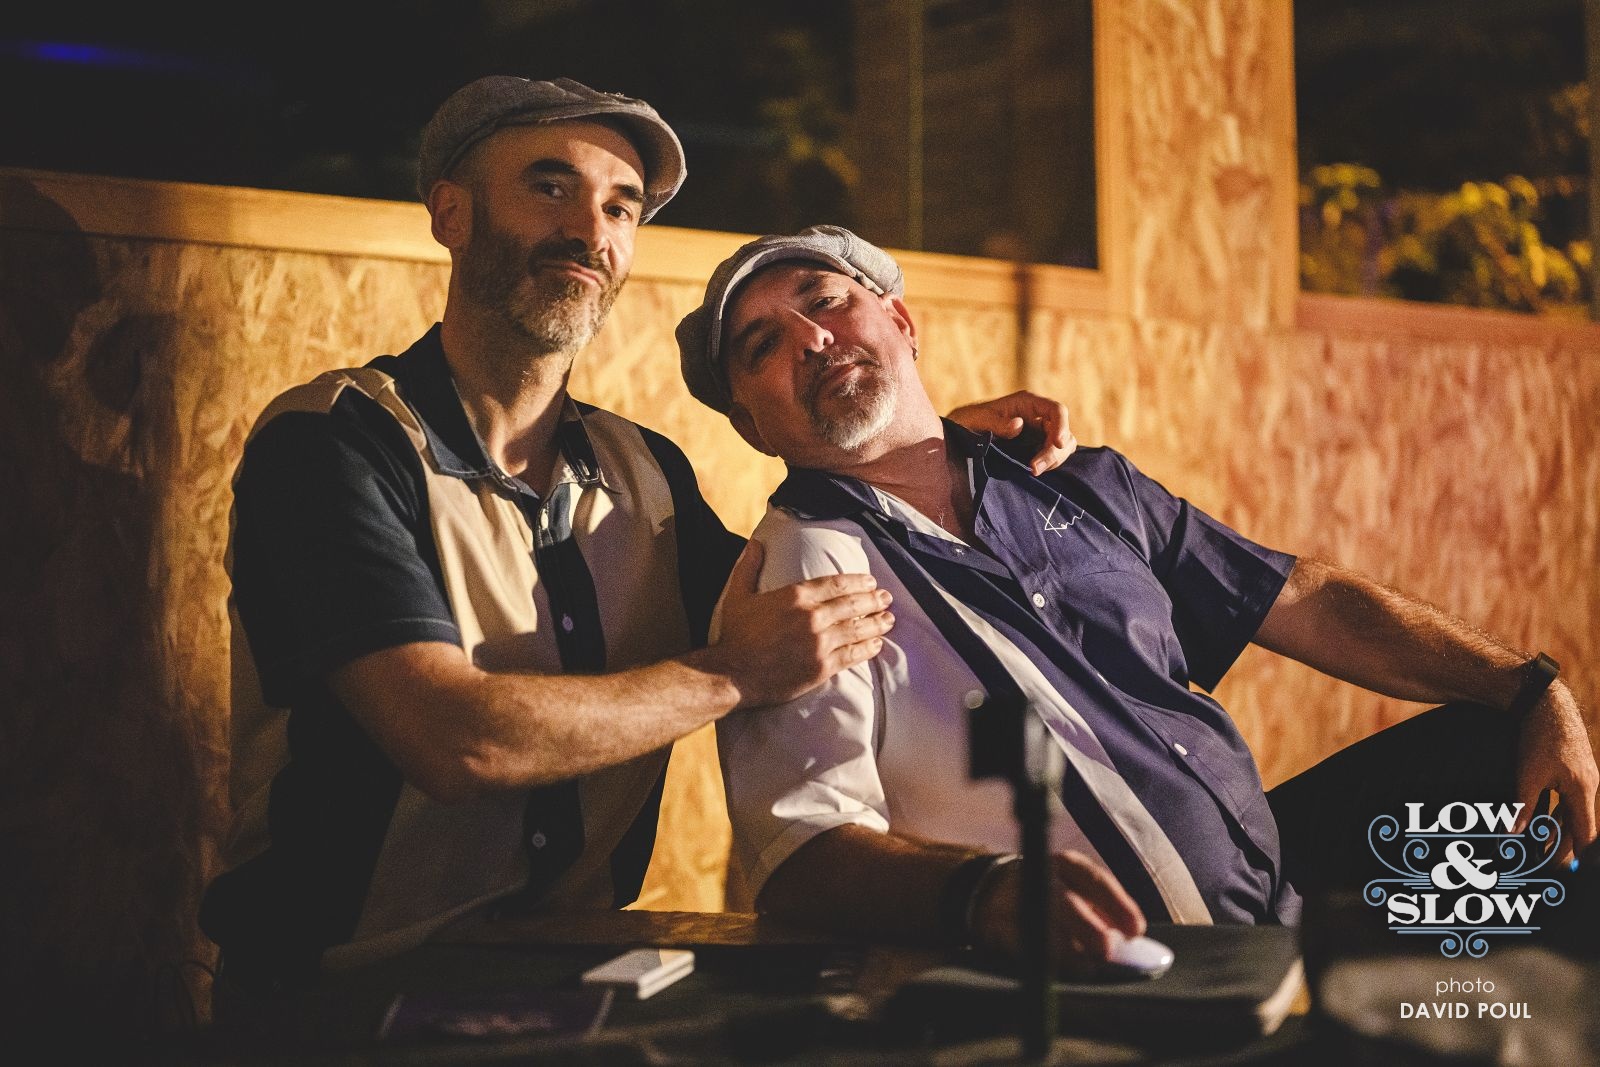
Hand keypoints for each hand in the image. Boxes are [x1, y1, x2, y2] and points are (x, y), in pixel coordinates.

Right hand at [710, 540, 893, 707]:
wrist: (732, 674)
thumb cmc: (734, 636)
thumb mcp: (737, 595)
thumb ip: (749, 566)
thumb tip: (755, 542)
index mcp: (796, 596)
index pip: (836, 583)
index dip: (857, 582)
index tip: (871, 582)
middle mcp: (812, 617)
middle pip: (852, 604)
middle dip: (873, 600)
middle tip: (886, 598)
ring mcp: (820, 643)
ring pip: (857, 629)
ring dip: (877, 623)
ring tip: (889, 619)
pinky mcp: (822, 667)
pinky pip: (852, 655)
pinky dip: (868, 648)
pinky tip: (877, 644)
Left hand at [946, 390, 1076, 474]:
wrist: (959, 435)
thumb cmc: (968, 421)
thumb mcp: (978, 420)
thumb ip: (997, 423)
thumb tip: (1018, 425)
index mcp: (1027, 403)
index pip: (1056, 410)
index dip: (1062, 426)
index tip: (1056, 443)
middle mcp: (1037, 416)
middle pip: (1062, 432)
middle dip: (1054, 451)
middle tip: (1034, 469)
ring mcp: (1038, 433)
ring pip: (1062, 446)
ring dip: (1053, 460)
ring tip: (1032, 471)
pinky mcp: (1035, 448)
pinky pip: (1052, 456)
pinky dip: (1048, 465)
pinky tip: (1031, 471)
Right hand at [969, 851, 1144, 968]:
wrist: (992, 891)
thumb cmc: (1053, 896)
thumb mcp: (1078, 891)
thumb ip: (1103, 914)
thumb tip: (1129, 940)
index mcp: (1066, 865)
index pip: (1095, 880)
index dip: (1118, 905)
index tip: (1136, 931)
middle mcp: (1039, 876)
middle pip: (1064, 901)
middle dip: (1086, 926)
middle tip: (1106, 950)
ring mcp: (1014, 899)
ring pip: (1039, 924)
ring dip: (1064, 949)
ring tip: (1085, 968)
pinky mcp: (995, 925)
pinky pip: (1018, 943)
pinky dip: (1039, 957)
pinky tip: (1057, 970)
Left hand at [1512, 681, 1598, 861]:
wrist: (1546, 704)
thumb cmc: (1539, 738)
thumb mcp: (1528, 775)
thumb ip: (1523, 806)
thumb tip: (1513, 833)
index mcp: (1582, 791)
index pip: (1586, 834)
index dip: (1580, 854)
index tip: (1575, 872)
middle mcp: (1588, 786)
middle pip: (1580, 825)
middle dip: (1566, 847)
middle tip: (1552, 866)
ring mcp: (1583, 776)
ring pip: (1574, 812)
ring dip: (1560, 830)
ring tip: (1546, 850)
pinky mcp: (1574, 769)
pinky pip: (1569, 799)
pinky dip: (1559, 813)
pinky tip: (1546, 821)